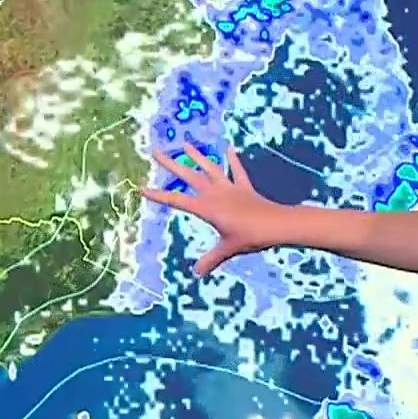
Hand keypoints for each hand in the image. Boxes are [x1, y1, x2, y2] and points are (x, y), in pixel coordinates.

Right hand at [140, 143, 284, 276]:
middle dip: (171, 164)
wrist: (276, 224)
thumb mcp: (228, 249)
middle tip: (155, 151)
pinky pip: (237, 171)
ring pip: (209, 168)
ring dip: (197, 156)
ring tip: (186, 144)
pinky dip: (233, 160)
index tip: (141, 188)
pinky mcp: (244, 187)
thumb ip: (211, 260)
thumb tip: (197, 274)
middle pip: (188, 176)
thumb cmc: (250, 237)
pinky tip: (229, 149)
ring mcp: (229, 188)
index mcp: (206, 208)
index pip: (176, 201)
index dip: (158, 195)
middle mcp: (215, 194)